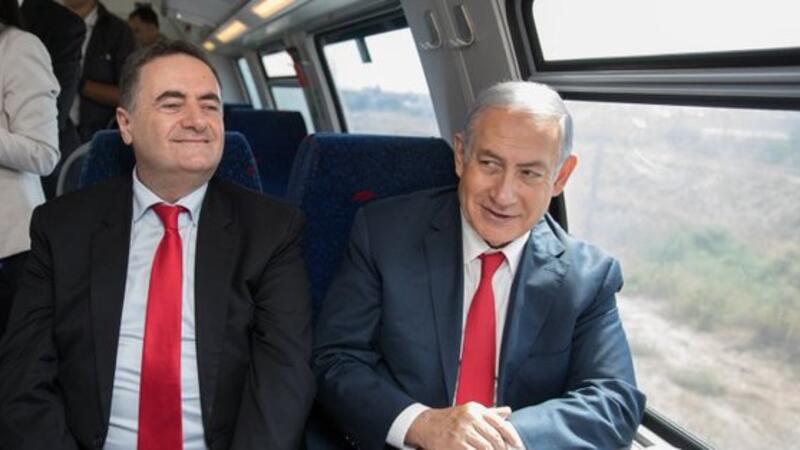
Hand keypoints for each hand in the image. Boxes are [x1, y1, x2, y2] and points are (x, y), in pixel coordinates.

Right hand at [405, 402, 522, 449]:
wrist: (428, 425)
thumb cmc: (453, 419)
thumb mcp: (470, 412)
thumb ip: (490, 413)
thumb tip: (509, 411)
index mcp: (476, 410)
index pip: (500, 423)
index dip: (512, 436)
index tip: (518, 445)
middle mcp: (469, 418)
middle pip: (495, 438)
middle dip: (503, 449)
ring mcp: (461, 431)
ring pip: (486, 448)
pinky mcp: (455, 444)